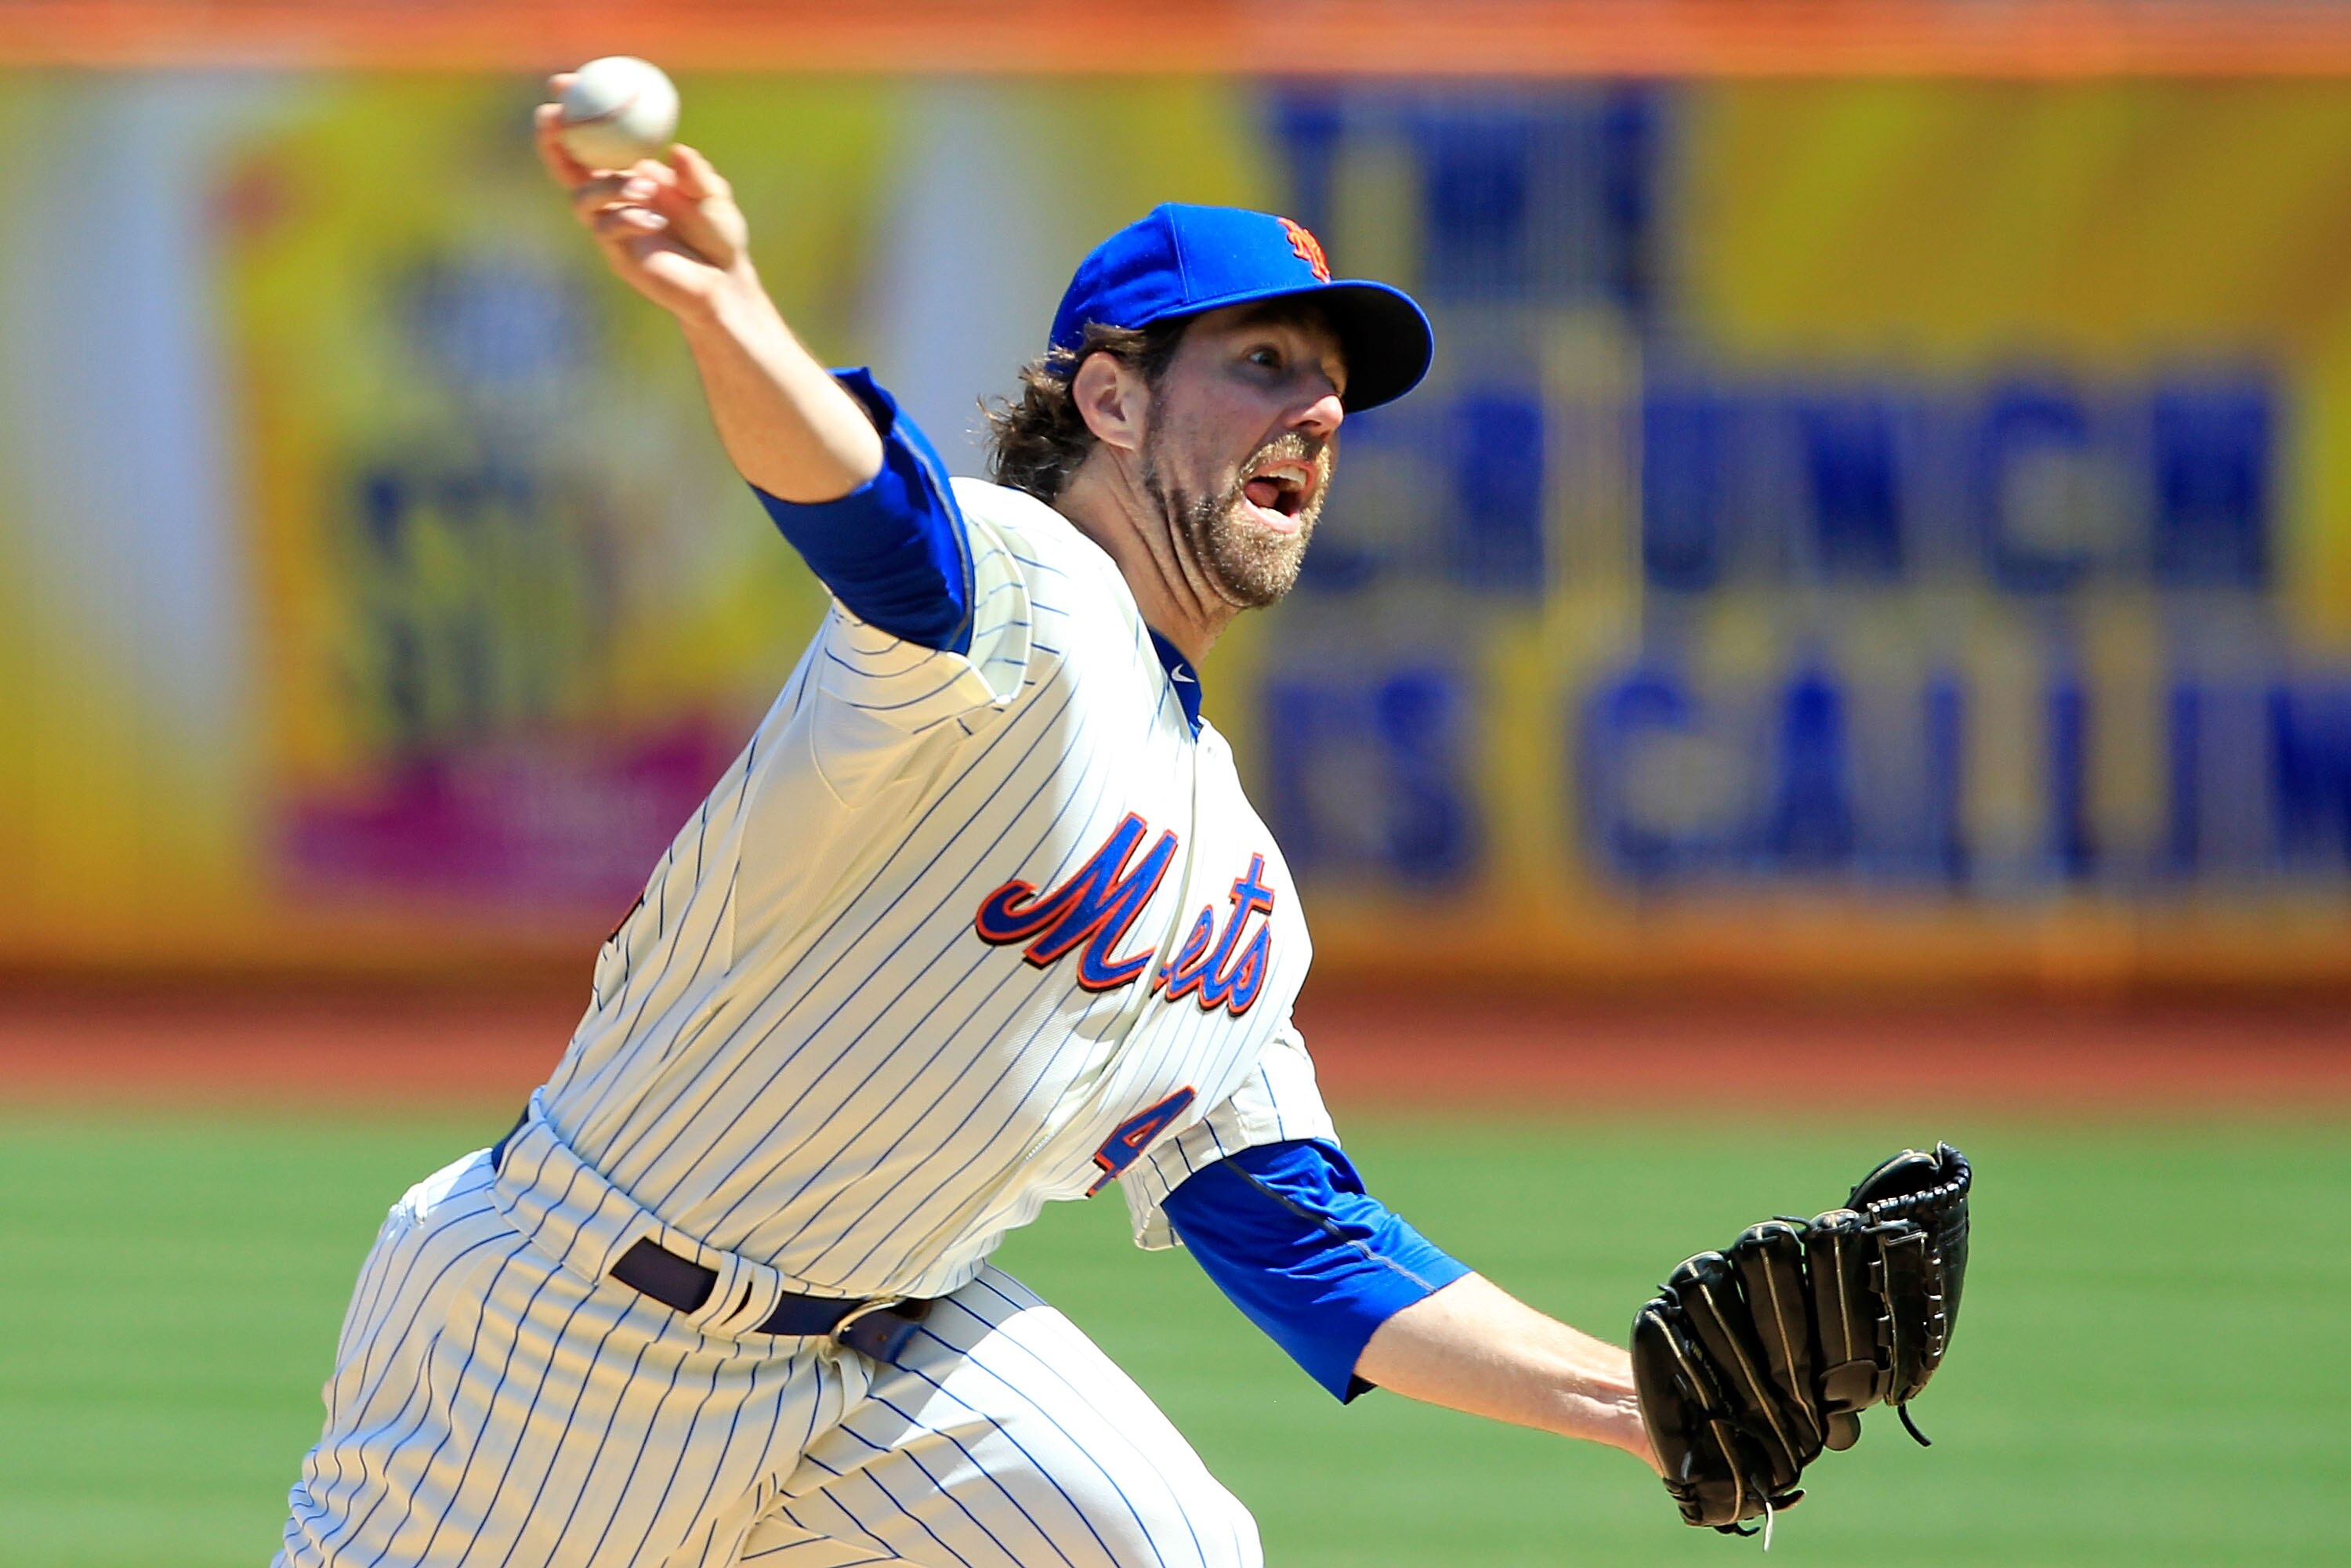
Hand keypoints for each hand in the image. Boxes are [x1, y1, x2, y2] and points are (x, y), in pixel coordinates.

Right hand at [534, 75, 754, 318]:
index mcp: (632, 171)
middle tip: (554, 118)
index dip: (574, 110)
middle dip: (552, 140)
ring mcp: (611, 225)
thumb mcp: (713, 196)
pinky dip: (627, 219)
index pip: (594, 137)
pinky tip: (655, 220)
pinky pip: (606, 230)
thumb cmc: (719, 233)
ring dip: (608, 186)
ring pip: (582, 199)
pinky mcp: (617, 255)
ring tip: (646, 188)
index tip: (563, 84)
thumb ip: (696, 175)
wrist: (723, 281)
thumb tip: (678, 152)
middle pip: (566, 166)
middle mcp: (614, 196)